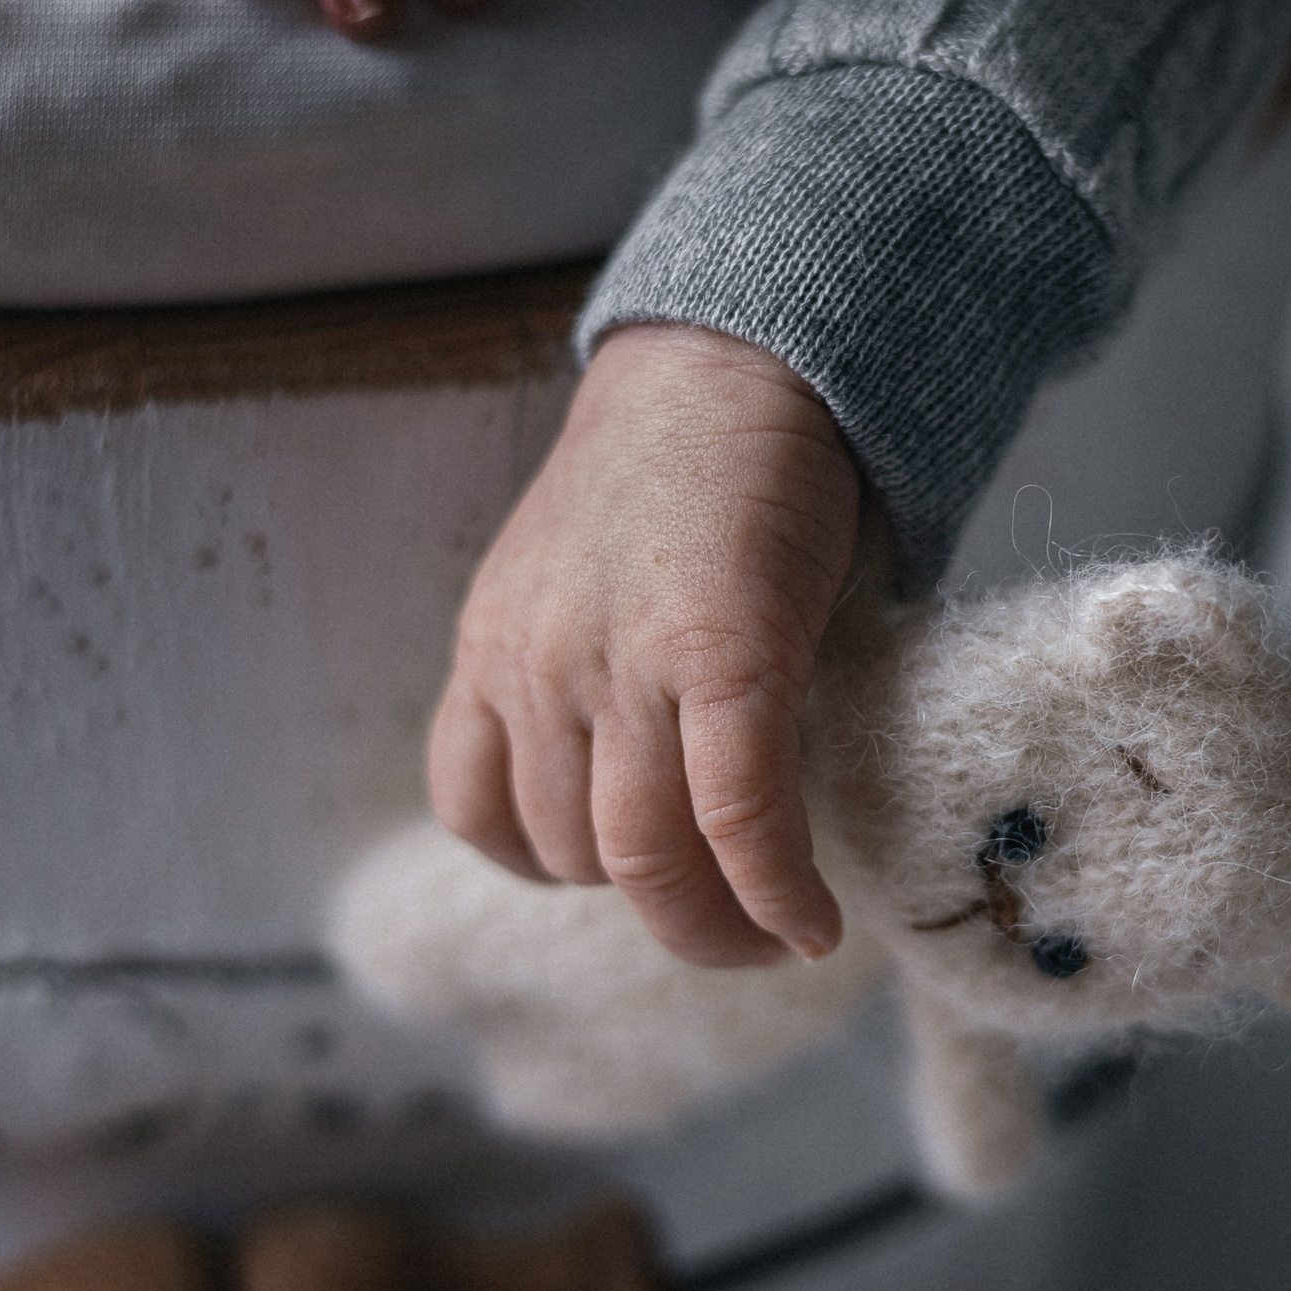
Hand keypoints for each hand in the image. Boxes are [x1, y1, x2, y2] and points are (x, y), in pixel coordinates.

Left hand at [429, 324, 860, 968]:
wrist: (741, 352)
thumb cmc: (683, 465)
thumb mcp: (582, 570)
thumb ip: (589, 668)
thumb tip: (657, 783)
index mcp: (493, 643)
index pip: (477, 810)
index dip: (552, 866)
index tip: (628, 870)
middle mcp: (536, 664)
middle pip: (571, 854)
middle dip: (652, 907)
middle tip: (726, 926)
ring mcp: (621, 662)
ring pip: (642, 858)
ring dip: (711, 926)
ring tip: (770, 937)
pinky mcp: (723, 653)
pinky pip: (736, 817)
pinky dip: (775, 892)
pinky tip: (813, 926)